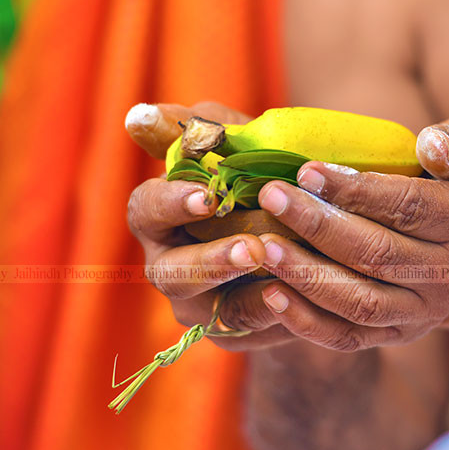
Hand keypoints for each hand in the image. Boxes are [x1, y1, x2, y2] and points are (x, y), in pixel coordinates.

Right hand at [126, 101, 299, 350]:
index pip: (146, 210)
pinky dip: (276, 318)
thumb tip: (141, 116)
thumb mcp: (239, 143)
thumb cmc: (260, 174)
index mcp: (160, 216)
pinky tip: (301, 301)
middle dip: (209, 261)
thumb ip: (201, 127)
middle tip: (250, 249)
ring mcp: (199, 304)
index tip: (207, 195)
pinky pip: (251, 333)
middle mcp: (169, 265)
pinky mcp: (233, 333)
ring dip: (248, 296)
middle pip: (171, 274)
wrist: (307, 225)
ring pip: (213, 311)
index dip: (171, 204)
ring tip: (284, 280)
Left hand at [251, 114, 448, 350]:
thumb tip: (430, 147)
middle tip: (271, 197)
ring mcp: (422, 312)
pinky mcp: (397, 335)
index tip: (307, 170)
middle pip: (377, 253)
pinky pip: (348, 337)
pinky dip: (307, 322)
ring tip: (263, 247)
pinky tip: (270, 296)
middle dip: (318, 226)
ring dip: (307, 276)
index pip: (408, 206)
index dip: (357, 190)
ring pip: (359, 301)